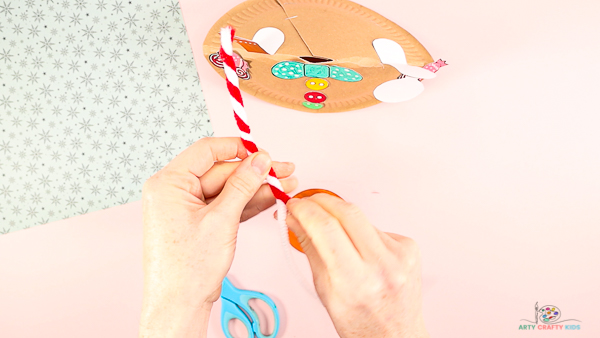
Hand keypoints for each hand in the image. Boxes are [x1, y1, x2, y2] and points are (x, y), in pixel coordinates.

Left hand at [139, 137, 296, 337]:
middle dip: (254, 173)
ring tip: (284, 186)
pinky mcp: (199, 222)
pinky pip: (225, 205)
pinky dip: (246, 204)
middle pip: (221, 171)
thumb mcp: (221, 220)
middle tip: (282, 172)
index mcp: (168, 183)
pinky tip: (269, 198)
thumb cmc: (186, 269)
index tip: (261, 151)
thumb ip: (242, 185)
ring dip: (255, 188)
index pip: (206, 151)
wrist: (180, 304)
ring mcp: (187, 208)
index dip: (237, 148)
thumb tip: (259, 161)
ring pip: (227, 189)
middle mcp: (175, 192)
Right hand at [285, 194, 428, 337]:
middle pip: (347, 212)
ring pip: (362, 218)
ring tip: (336, 237)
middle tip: (308, 203)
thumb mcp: (325, 290)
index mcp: (356, 282)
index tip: (295, 205)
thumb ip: (310, 248)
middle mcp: (382, 266)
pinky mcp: (410, 247)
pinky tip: (361, 250)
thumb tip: (295, 219)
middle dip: (322, 201)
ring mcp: (400, 256)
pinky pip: (378, 227)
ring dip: (341, 218)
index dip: (306, 209)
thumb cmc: (362, 322)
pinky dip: (362, 232)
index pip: (326, 228)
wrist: (395, 335)